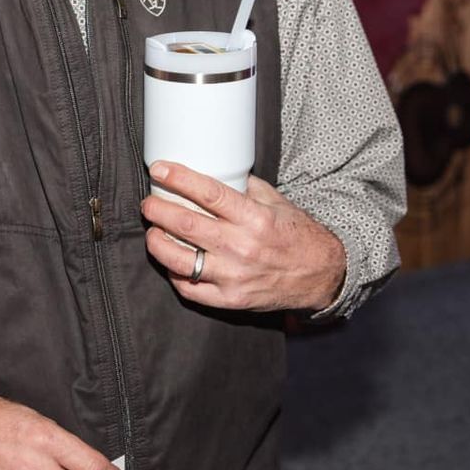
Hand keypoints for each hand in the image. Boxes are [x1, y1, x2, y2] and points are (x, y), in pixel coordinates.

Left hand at [139, 162, 345, 313]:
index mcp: (254, 217)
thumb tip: (212, 170)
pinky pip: (189, 289)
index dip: (178, 179)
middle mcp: (242, 246)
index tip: (159, 170)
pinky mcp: (230, 299)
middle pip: (185, 224)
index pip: (208, 193)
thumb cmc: (295, 234)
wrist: (320, 274)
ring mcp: (234, 276)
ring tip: (153, 232)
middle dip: (158, 210)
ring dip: (157, 243)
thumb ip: (244, 188)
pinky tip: (171, 261)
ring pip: (179, 259)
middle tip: (148, 203)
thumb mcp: (275, 202)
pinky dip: (174, 273)